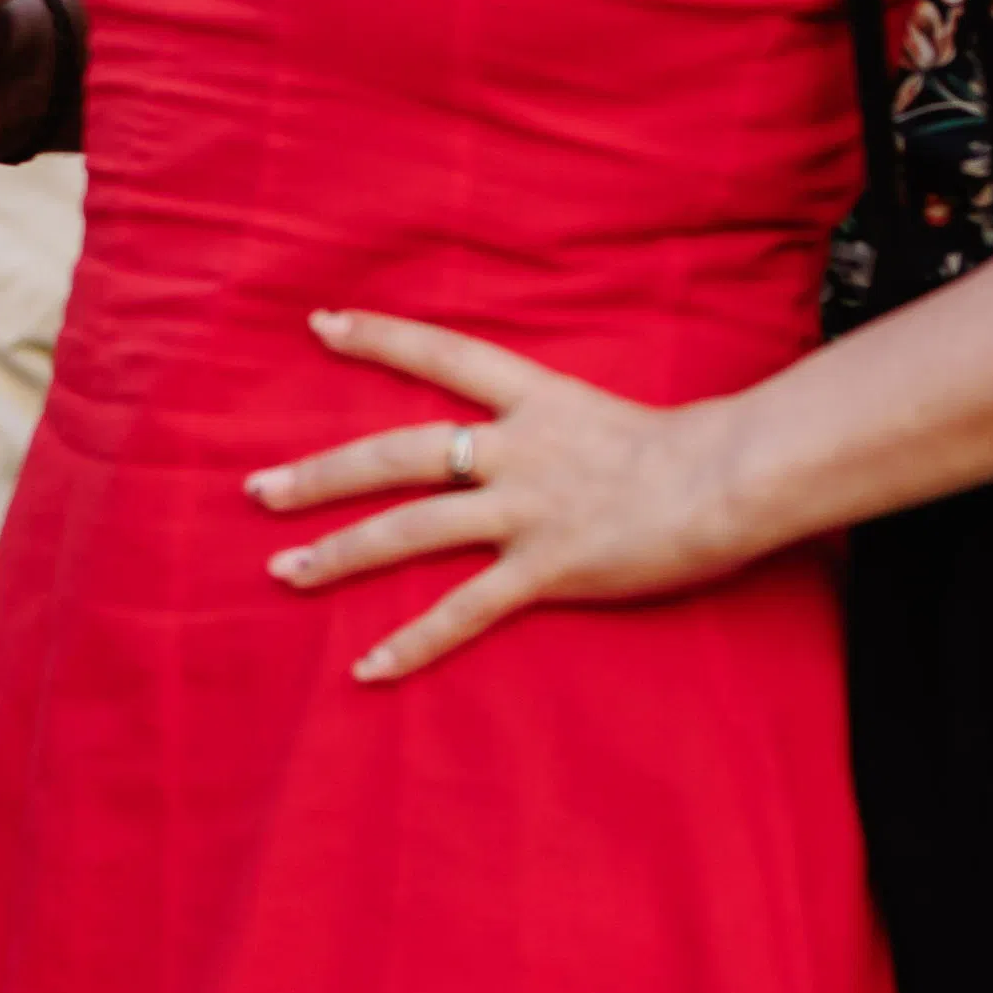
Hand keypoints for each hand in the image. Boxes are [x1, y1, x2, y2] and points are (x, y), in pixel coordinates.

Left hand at [243, 306, 771, 682]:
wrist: (735, 479)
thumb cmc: (693, 451)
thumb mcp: (613, 416)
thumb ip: (564, 428)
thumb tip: (536, 443)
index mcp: (534, 400)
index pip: (442, 354)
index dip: (379, 338)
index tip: (320, 324)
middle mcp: (515, 450)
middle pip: (397, 453)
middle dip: (322, 473)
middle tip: (257, 489)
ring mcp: (527, 510)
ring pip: (411, 530)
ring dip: (341, 552)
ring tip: (282, 569)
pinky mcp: (548, 569)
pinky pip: (464, 611)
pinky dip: (412, 642)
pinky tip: (366, 668)